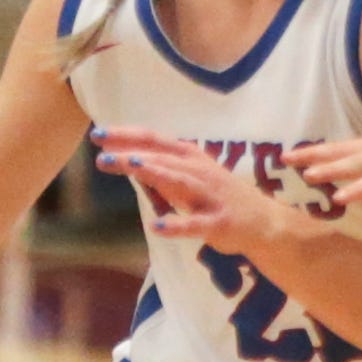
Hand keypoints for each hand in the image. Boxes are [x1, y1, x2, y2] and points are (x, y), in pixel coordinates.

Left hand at [95, 127, 300, 250]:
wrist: (264, 223)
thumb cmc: (218, 198)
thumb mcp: (188, 178)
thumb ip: (158, 169)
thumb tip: (122, 158)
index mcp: (190, 158)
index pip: (154, 140)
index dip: (126, 136)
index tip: (98, 135)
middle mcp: (199, 170)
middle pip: (162, 157)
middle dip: (131, 154)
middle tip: (101, 154)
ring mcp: (210, 195)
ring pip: (179, 181)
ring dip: (155, 172)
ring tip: (131, 165)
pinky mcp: (218, 222)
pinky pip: (196, 224)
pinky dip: (177, 225)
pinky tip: (157, 227)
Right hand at [290, 129, 361, 220]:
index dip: (359, 191)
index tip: (339, 199)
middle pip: (355, 162)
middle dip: (330, 169)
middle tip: (306, 175)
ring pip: (343, 149)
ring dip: (315, 154)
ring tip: (288, 158)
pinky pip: (344, 145)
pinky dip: (322, 149)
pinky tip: (302, 154)